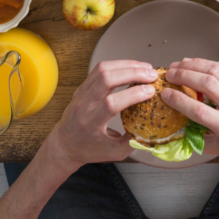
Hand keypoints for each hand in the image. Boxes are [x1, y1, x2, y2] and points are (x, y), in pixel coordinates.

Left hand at [42, 60, 157, 173]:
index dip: (133, 94)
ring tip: (146, 68)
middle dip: (132, 73)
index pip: (111, 103)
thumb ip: (134, 141)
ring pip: (102, 69)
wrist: (64, 145)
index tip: (151, 91)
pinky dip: (118, 65)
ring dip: (127, 65)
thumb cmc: (89, 150)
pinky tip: (133, 67)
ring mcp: (81, 93)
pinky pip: (99, 69)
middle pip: (106, 79)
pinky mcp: (83, 86)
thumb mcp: (114, 153)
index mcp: (90, 123)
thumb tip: (154, 127)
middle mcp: (83, 105)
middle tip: (152, 75)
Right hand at [163, 58, 218, 161]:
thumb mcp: (215, 147)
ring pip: (215, 71)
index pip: (199, 110)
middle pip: (207, 84)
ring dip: (193, 65)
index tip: (165, 93)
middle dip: (184, 76)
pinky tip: (193, 63)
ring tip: (177, 65)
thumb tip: (171, 125)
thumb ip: (193, 138)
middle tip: (169, 74)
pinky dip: (205, 63)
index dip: (179, 100)